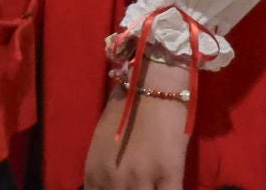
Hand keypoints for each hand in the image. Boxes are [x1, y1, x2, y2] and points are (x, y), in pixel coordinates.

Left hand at [84, 65, 190, 189]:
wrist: (151, 86)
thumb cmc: (125, 108)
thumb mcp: (103, 143)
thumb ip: (105, 169)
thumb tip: (110, 186)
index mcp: (95, 170)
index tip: (121, 189)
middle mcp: (114, 178)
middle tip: (139, 185)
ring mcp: (142, 178)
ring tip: (153, 185)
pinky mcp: (170, 174)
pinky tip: (168, 185)